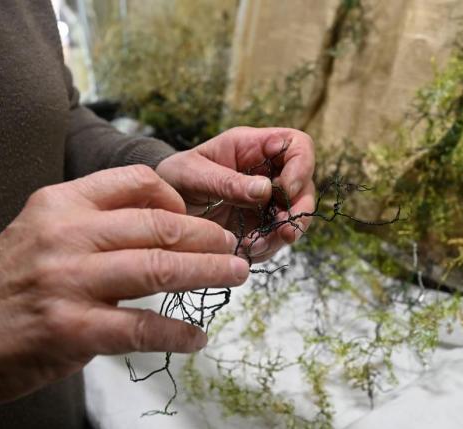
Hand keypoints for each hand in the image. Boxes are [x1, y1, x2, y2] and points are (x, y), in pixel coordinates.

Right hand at [0, 165, 248, 413]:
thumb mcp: (42, 229)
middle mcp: (66, 234)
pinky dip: (178, 333)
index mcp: (61, 202)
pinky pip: (143, 327)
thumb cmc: (9, 281)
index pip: (137, 181)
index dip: (179, 198)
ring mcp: (69, 281)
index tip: (198, 216)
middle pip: (159, 225)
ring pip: (160, 269)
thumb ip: (95, 219)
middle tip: (233, 247)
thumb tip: (166, 221)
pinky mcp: (72, 329)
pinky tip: (197, 338)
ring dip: (208, 273)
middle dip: (208, 237)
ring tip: (236, 276)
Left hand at [156, 127, 314, 262]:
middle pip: (304, 186)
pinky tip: (246, 250)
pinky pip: (275, 239)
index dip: (301, 166)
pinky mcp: (258, 227)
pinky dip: (266, 248)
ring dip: (282, 234)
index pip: (297, 145)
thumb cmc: (173, 177)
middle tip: (285, 231)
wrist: (158, 207)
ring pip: (294, 216)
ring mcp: (265, 202)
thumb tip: (265, 190)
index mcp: (253, 147)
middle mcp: (265, 173)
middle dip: (300, 210)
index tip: (286, 190)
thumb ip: (226, 181)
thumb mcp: (192, 173)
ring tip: (255, 245)